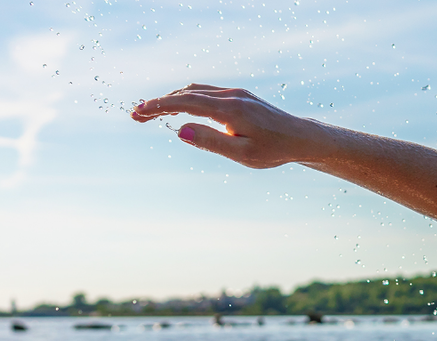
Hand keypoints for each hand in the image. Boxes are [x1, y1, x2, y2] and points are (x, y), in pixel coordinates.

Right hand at [131, 84, 317, 167]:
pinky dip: (187, 98)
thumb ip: (211, 141)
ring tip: (151, 113)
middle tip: (136, 116)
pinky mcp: (240, 96)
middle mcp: (231, 95)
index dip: (159, 106)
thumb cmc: (273, 150)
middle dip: (159, 103)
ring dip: (171, 100)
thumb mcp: (242, 153)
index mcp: (230, 109)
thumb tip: (180, 130)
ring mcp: (236, 93)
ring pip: (196, 91)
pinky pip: (207, 93)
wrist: (300, 138)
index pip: (186, 103)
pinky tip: (178, 109)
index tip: (138, 113)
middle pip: (186, 94)